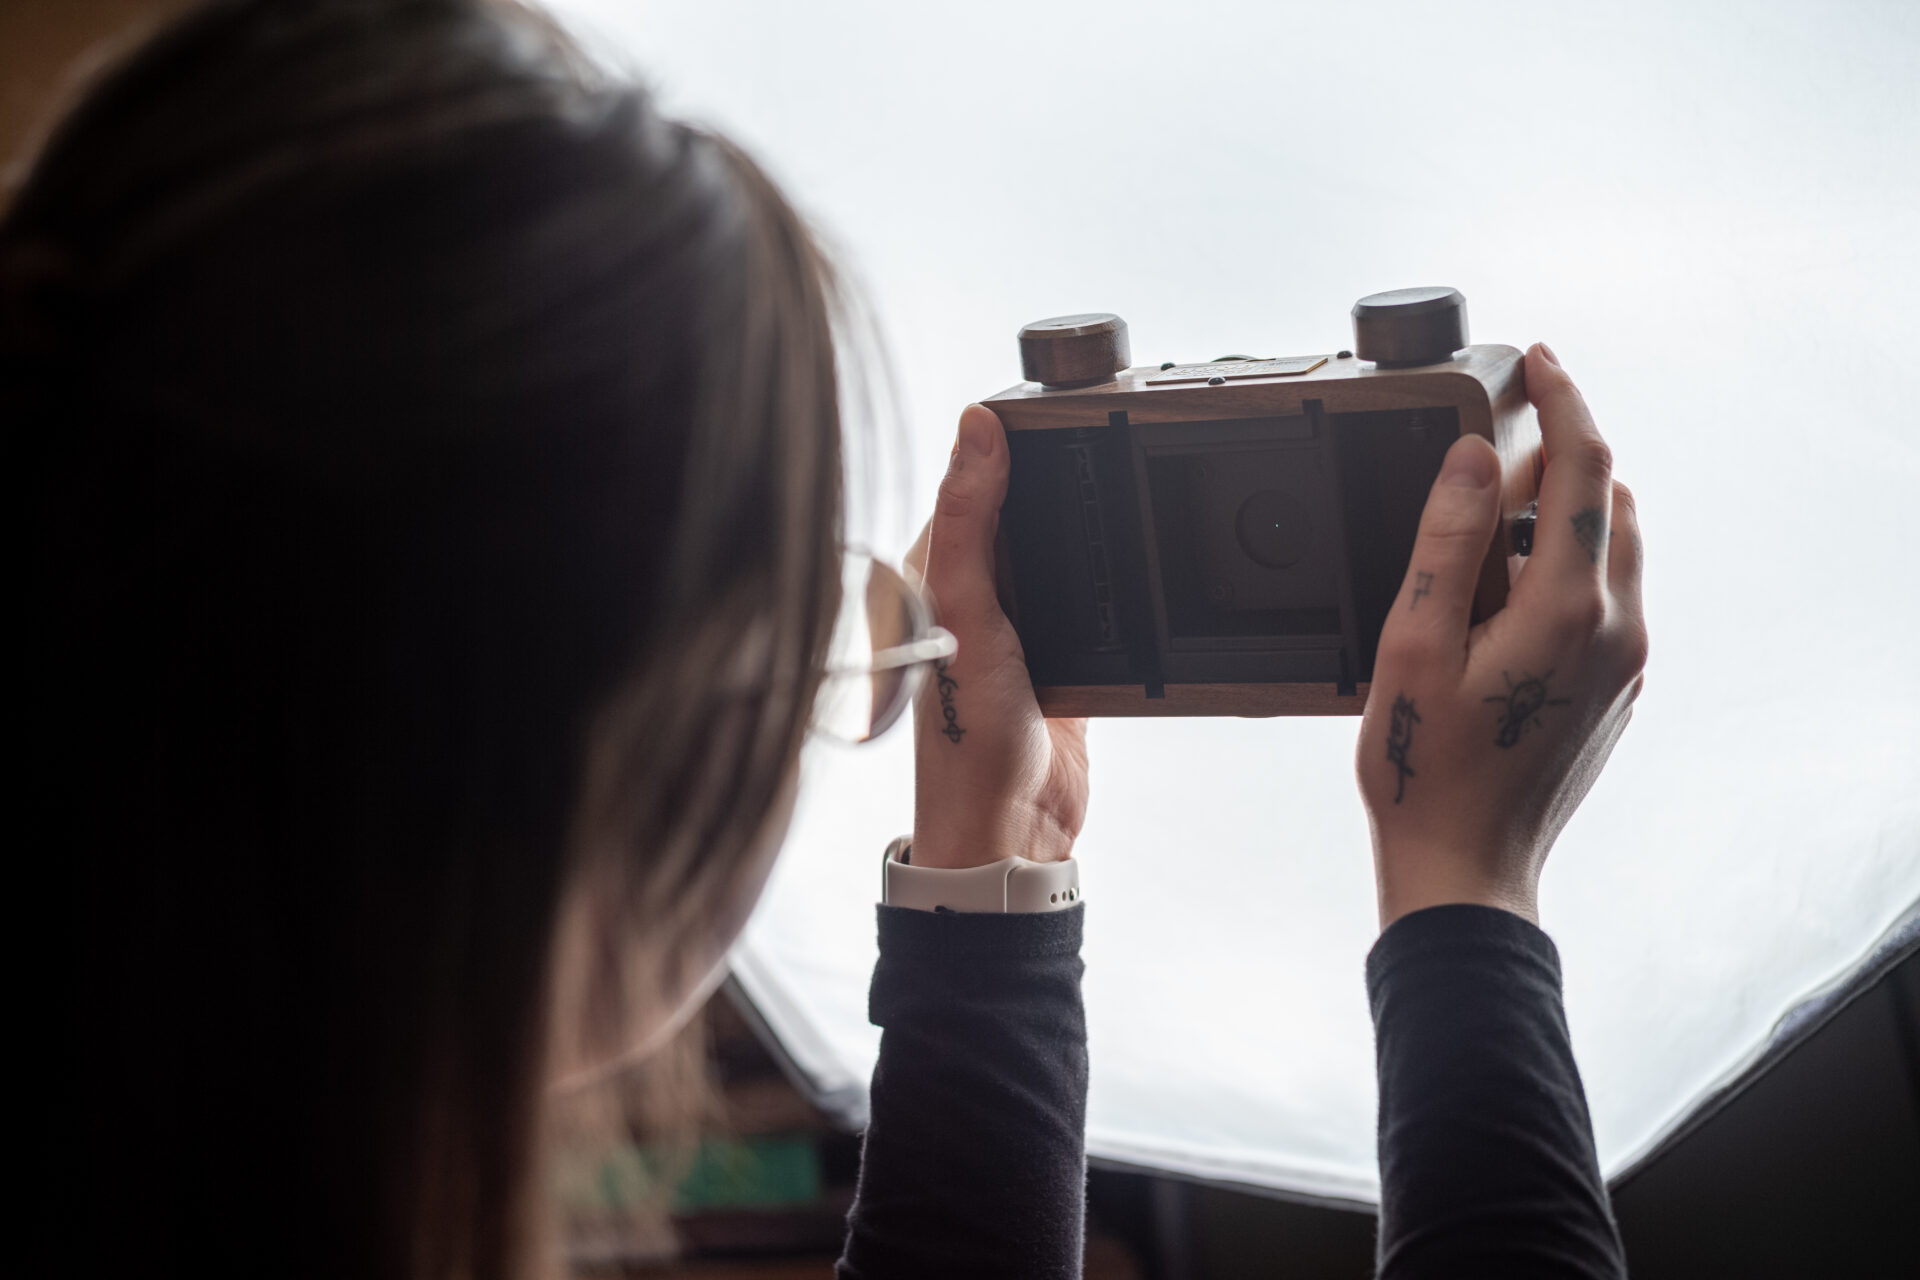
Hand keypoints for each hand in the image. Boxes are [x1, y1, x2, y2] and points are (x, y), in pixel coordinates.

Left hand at [905, 405, 1089, 869]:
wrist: (1014, 829)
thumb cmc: (966, 740)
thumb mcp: (967, 613)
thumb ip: (968, 520)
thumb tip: (976, 426)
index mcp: (933, 571)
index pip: (971, 479)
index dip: (1006, 440)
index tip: (1052, 402)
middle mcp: (973, 590)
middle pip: (1024, 508)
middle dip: (1060, 478)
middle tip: (1107, 431)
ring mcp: (1021, 621)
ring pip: (1063, 547)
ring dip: (1089, 527)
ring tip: (1126, 480)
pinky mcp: (1064, 651)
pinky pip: (1094, 596)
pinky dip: (1113, 580)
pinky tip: (1133, 559)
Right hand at [1355, 344, 1646, 927]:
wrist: (1466, 865)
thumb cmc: (1425, 769)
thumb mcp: (1413, 645)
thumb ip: (1445, 543)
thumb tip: (1472, 461)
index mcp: (1566, 608)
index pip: (1584, 469)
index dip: (1562, 401)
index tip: (1539, 360)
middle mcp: (1614, 627)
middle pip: (1612, 500)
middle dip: (1564, 452)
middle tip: (1500, 434)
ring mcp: (1623, 662)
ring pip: (1617, 547)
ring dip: (1570, 510)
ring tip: (1495, 518)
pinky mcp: (1615, 687)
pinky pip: (1608, 595)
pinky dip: (1571, 563)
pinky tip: (1507, 589)